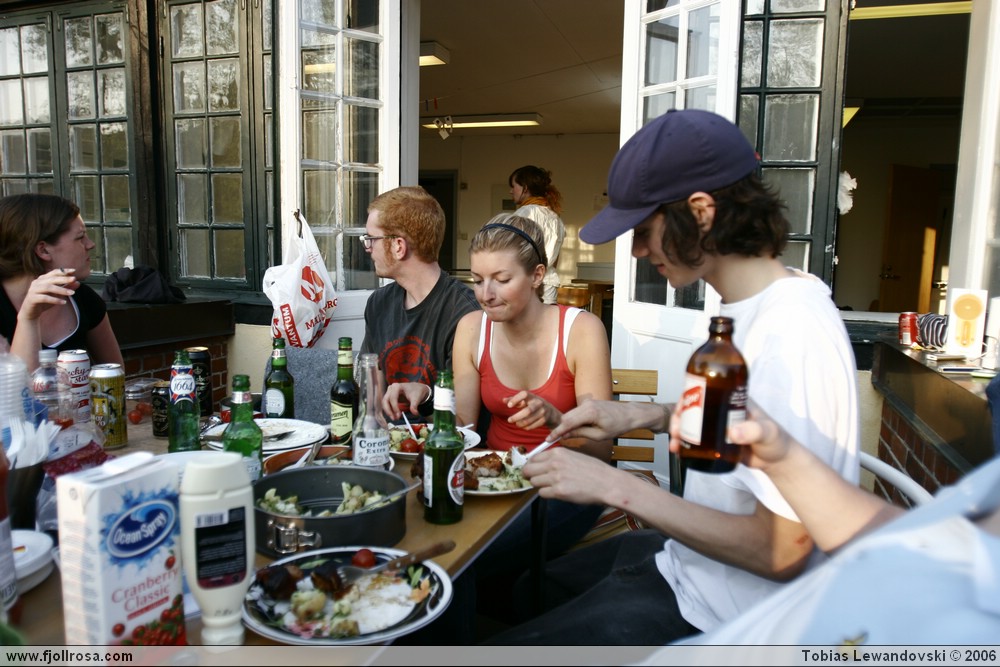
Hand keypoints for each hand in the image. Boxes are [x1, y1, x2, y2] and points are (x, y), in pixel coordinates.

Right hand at [17, 269, 78, 321]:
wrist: (31, 312)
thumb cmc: (45, 301)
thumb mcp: (58, 294)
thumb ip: (66, 288)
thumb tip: (77, 282)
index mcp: (43, 279)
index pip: (54, 272)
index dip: (63, 271)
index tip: (74, 271)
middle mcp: (37, 282)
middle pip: (51, 279)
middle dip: (64, 279)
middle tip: (74, 279)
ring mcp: (33, 290)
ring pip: (48, 287)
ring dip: (61, 290)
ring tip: (72, 293)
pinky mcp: (31, 298)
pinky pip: (44, 298)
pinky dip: (54, 300)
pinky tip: (63, 302)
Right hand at [380, 381, 428, 419]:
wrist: (417, 389)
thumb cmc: (416, 392)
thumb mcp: (416, 398)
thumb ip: (414, 406)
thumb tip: (415, 413)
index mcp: (397, 386)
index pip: (393, 398)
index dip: (394, 407)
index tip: (399, 415)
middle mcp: (391, 388)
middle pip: (386, 400)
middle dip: (389, 410)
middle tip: (394, 418)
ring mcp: (389, 392)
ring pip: (385, 403)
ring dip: (389, 411)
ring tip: (395, 418)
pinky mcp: (389, 396)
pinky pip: (387, 404)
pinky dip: (390, 410)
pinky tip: (395, 416)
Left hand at [503, 390, 560, 430]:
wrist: (551, 412)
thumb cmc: (533, 404)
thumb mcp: (526, 400)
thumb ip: (514, 399)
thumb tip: (503, 400)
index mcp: (532, 396)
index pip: (524, 394)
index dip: (516, 399)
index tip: (508, 406)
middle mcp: (539, 403)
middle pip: (528, 411)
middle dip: (517, 416)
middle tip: (509, 420)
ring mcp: (543, 412)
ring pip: (529, 420)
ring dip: (520, 423)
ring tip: (516, 424)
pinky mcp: (544, 420)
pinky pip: (533, 426)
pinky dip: (526, 427)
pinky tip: (522, 426)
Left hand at [521, 446, 623, 505]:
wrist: (607, 483)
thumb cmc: (593, 470)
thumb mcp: (573, 456)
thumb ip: (556, 459)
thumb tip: (541, 464)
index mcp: (558, 453)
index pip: (533, 458)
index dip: (532, 466)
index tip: (534, 470)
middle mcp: (554, 463)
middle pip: (528, 470)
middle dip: (531, 476)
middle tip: (537, 480)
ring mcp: (555, 477)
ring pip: (534, 482)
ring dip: (540, 485)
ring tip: (551, 486)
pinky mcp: (559, 491)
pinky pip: (542, 493)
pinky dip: (547, 494)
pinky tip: (557, 492)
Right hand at [547, 399, 648, 443]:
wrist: (629, 414)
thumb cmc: (618, 426)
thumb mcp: (599, 435)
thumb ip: (580, 434)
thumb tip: (565, 435)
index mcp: (589, 412)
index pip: (567, 422)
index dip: (557, 432)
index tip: (548, 440)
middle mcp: (586, 404)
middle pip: (566, 417)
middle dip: (560, 429)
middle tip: (555, 440)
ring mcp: (587, 402)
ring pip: (570, 415)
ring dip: (568, 425)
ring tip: (570, 437)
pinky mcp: (588, 403)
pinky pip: (576, 413)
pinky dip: (574, 421)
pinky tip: (578, 430)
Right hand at [667, 400, 793, 471]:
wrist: (778, 462)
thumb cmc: (777, 441)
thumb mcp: (767, 432)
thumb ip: (753, 431)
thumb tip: (733, 433)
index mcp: (733, 400)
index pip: (707, 390)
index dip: (690, 396)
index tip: (681, 406)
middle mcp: (722, 410)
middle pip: (694, 408)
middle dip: (679, 416)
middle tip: (676, 428)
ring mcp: (718, 427)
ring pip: (692, 425)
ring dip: (679, 431)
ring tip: (676, 443)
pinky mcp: (716, 442)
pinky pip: (697, 441)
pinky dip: (685, 444)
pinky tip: (679, 450)